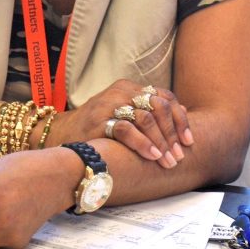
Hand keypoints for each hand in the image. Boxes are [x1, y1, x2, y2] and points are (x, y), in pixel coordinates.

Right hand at [48, 79, 191, 168]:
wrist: (61, 132)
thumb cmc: (97, 126)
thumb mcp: (123, 113)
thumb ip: (148, 113)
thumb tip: (183, 118)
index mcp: (130, 88)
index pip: (165, 97)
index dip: (180, 120)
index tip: (188, 142)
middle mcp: (122, 92)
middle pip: (159, 107)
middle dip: (172, 134)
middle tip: (178, 157)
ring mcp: (110, 104)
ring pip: (146, 117)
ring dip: (161, 141)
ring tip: (167, 160)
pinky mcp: (99, 120)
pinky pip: (126, 129)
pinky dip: (142, 143)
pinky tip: (151, 156)